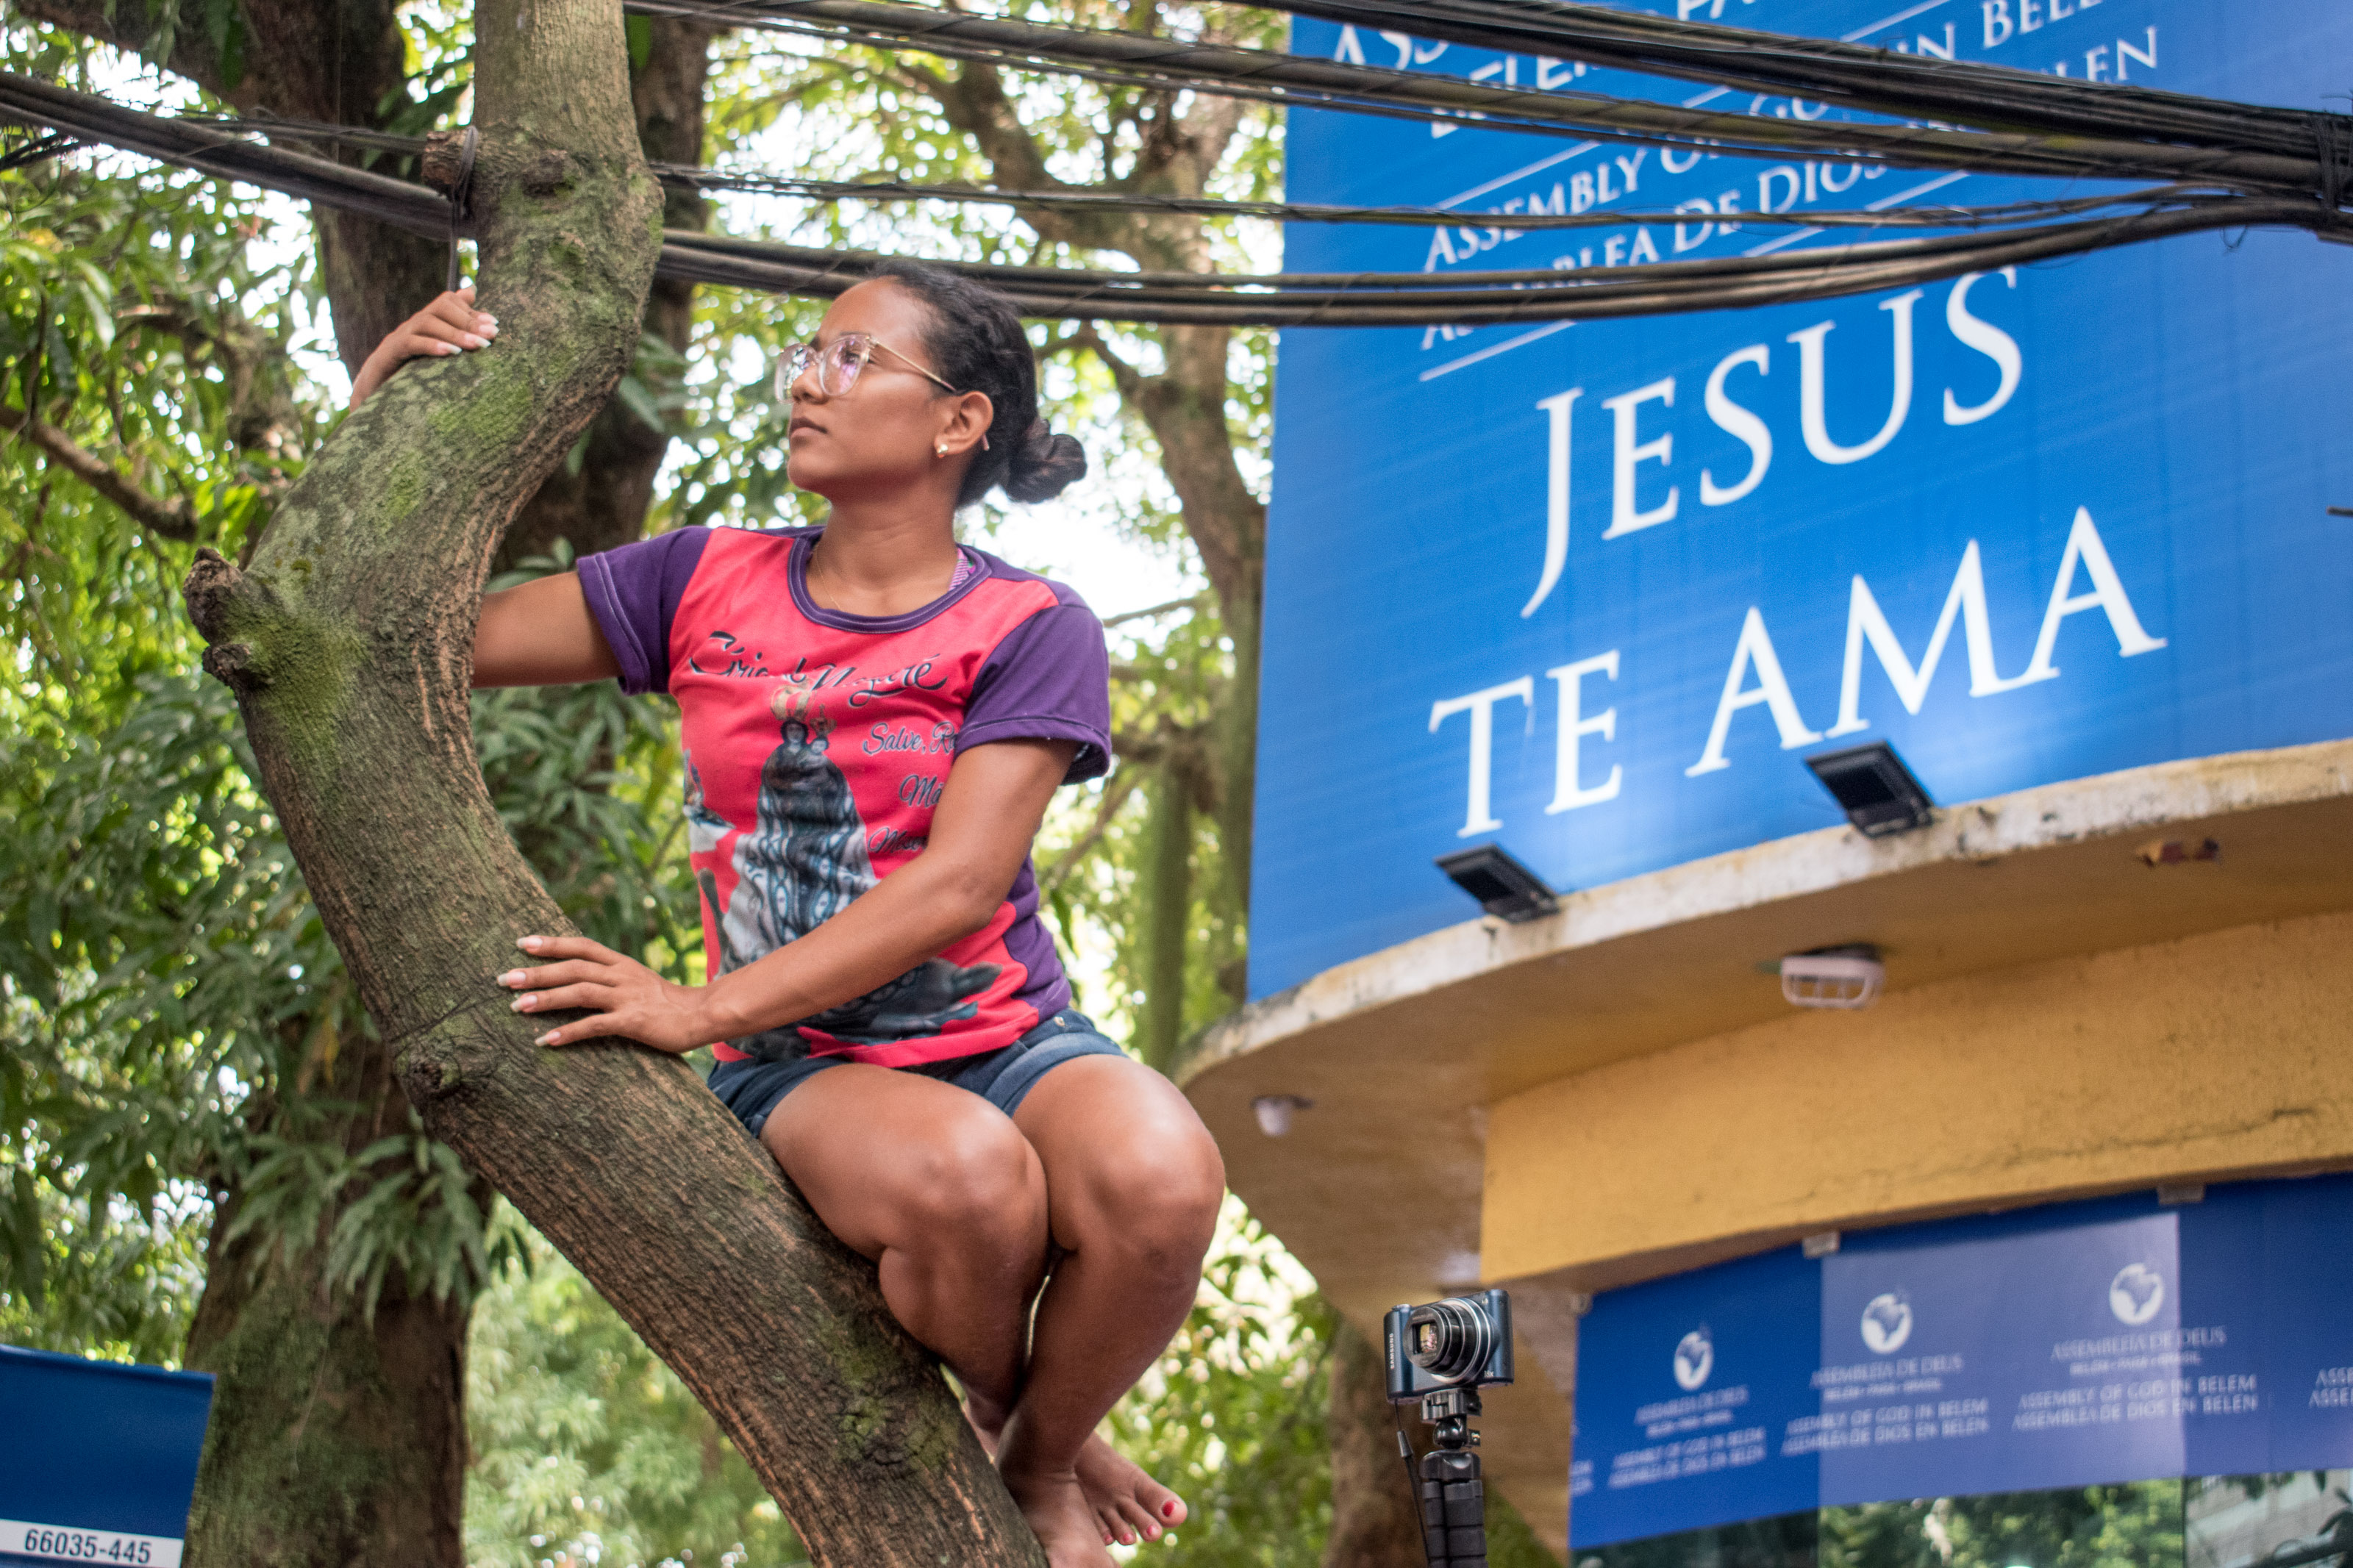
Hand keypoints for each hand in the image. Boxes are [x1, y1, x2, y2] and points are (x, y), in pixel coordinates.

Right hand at [350, 287, 497, 407]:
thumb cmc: (410, 374)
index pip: (448, 302)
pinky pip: (410, 342)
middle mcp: (414, 325)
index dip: (472, 311)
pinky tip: (451, 353)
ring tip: (478, 346)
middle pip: (440, 307)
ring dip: (455, 333)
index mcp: (426, 324)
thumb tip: (477, 317)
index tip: (495, 326)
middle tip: (491, 337)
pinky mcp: (389, 352)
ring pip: (427, 322)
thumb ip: (456, 339)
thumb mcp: (438, 357)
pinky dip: (432, 345)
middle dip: (468, 321)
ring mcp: (400, 336)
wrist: (373, 393)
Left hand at [498, 934, 711, 1052]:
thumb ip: (610, 977)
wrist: (702, 1015)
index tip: (522, 943)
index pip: (581, 946)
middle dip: (537, 972)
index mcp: (621, 963)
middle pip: (573, 968)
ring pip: (579, 992)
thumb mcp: (637, 981)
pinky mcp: (632, 1021)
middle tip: (505, 978)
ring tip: (516, 1006)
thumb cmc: (667, 1002)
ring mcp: (626, 997)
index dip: (552, 943)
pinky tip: (546, 1040)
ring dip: (546, 999)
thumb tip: (577, 978)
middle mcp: (621, 975)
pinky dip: (568, 1032)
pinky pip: (594, 1026)